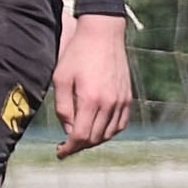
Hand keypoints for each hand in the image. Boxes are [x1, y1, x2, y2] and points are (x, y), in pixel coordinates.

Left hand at [50, 13, 130, 156]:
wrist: (102, 34)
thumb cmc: (77, 54)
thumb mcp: (60, 79)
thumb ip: (63, 108)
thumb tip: (68, 131)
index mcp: (91, 99)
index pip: (81, 136)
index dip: (69, 148)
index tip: (59, 153)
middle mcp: (109, 103)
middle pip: (95, 138)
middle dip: (79, 146)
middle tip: (66, 147)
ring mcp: (121, 100)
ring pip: (109, 133)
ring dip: (94, 141)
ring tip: (79, 139)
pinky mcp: (127, 96)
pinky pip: (121, 123)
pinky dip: (109, 132)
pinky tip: (98, 130)